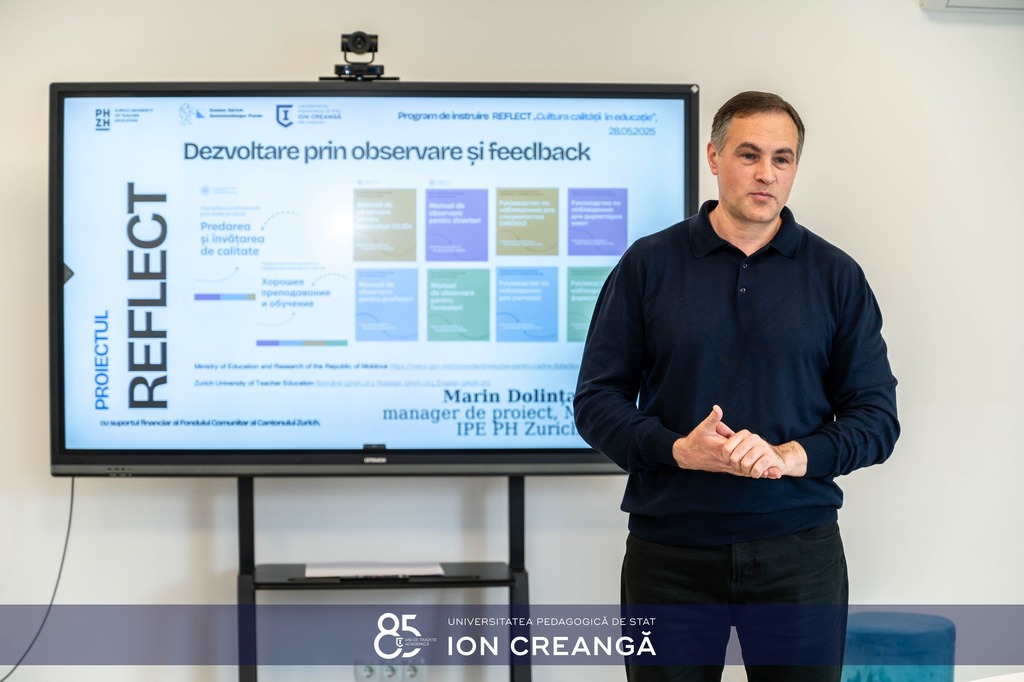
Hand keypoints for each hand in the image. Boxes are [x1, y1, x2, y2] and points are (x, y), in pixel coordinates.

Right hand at [672, 406, 806, 478]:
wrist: (687, 455)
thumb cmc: (696, 440)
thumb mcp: (703, 427)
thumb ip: (713, 418)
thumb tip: (717, 408)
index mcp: (722, 449)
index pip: (742, 455)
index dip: (755, 459)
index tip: (768, 460)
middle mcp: (726, 460)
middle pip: (747, 467)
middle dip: (762, 470)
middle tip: (777, 473)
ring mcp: (725, 466)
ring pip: (744, 472)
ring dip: (758, 474)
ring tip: (773, 475)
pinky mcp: (725, 468)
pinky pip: (739, 473)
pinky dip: (750, 474)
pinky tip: (761, 475)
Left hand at [722, 430, 806, 478]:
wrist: (777, 458)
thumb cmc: (753, 453)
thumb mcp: (741, 444)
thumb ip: (727, 435)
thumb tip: (718, 424)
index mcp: (744, 434)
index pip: (726, 449)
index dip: (726, 459)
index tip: (731, 462)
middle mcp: (753, 438)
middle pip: (734, 458)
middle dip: (736, 467)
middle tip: (742, 468)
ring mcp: (763, 446)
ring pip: (744, 464)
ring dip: (746, 471)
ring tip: (750, 470)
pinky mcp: (771, 457)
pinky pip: (756, 469)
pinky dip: (755, 474)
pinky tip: (757, 472)